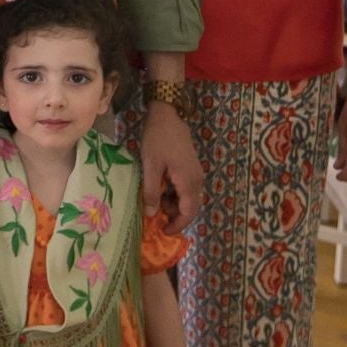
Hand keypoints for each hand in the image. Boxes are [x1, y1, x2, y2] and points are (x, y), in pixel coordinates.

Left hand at [140, 104, 202, 233]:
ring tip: (154, 199)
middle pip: (191, 207)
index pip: (189, 212)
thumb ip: (151, 191)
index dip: (177, 225)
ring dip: (174, 204)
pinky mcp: (191, 167)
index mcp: (188, 181)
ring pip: (189, 198)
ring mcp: (196, 173)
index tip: (163, 231)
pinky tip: (160, 187)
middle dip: (175, 215)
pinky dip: (175, 194)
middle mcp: (197, 179)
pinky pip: (187, 188)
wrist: (167, 115)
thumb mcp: (150, 166)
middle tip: (156, 215)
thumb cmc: (157, 139)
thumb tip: (151, 215)